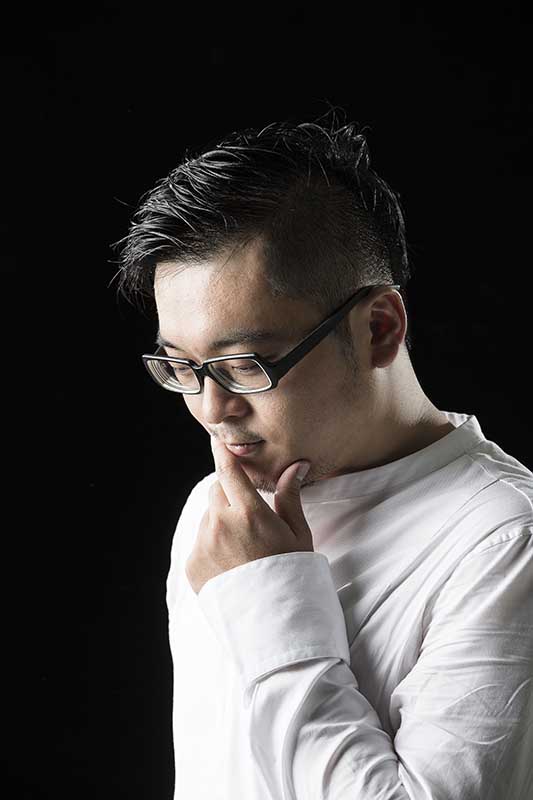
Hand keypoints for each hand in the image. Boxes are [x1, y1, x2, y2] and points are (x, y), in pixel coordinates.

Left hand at [185, 436, 312, 594]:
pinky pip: (200, 542)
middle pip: (217, 491)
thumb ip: (289, 497)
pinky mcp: (192, 564)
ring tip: (245, 547)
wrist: (275, 623)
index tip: (216, 439)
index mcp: (249, 513)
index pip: (228, 470)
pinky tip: (233, 564)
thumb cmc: (293, 575)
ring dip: (221, 520)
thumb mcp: (298, 535)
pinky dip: (213, 545)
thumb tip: (294, 466)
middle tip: (250, 514)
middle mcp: (221, 525)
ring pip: (208, 517)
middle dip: (230, 493)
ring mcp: (203, 545)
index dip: (222, 452)